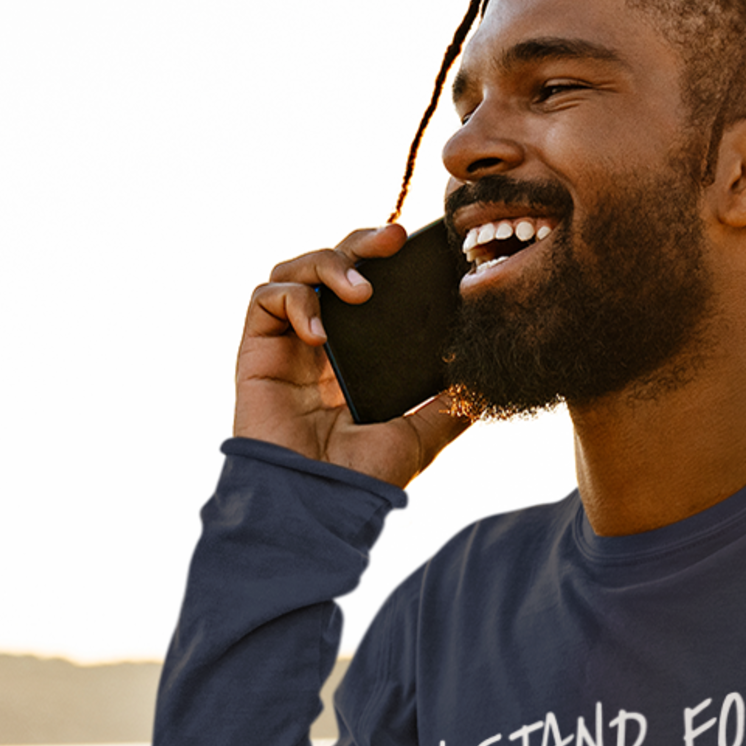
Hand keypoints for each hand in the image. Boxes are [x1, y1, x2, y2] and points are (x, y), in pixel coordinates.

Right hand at [234, 223, 468, 488]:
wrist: (318, 506)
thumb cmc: (363, 477)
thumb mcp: (422, 436)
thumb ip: (451, 406)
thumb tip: (488, 381)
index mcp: (357, 355)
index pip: (370, 286)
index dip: (387, 259)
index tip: (419, 245)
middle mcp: (321, 342)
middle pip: (333, 265)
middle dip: (361, 243)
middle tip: (394, 239)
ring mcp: (287, 343)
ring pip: (297, 270)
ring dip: (329, 265)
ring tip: (361, 291)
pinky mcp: (257, 351)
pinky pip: (266, 298)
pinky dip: (295, 301)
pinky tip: (320, 331)